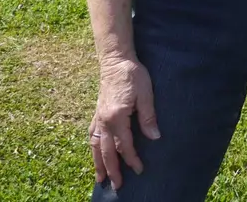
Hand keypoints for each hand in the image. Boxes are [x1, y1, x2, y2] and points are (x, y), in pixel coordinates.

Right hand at [89, 56, 159, 189]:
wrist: (115, 60)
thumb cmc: (133, 75)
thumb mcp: (146, 94)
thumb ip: (148, 116)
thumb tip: (154, 137)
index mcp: (117, 116)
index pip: (124, 144)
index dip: (132, 159)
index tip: (139, 169)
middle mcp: (104, 120)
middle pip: (106, 151)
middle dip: (112, 169)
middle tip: (117, 185)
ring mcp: (98, 117)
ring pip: (95, 145)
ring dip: (98, 163)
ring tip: (100, 178)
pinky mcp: (97, 113)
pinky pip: (92, 135)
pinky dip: (93, 148)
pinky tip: (95, 154)